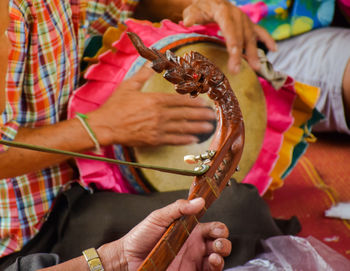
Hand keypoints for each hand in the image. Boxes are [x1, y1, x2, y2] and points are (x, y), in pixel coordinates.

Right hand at [89, 66, 215, 146]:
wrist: (105, 126)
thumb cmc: (115, 106)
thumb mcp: (128, 86)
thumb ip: (142, 76)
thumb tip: (150, 64)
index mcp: (155, 100)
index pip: (180, 100)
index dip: (194, 102)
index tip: (205, 103)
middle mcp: (160, 114)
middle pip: (186, 114)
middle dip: (201, 115)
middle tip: (213, 115)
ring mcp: (158, 128)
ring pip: (183, 127)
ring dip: (198, 127)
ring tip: (209, 127)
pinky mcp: (154, 140)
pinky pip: (173, 140)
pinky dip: (185, 140)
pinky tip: (194, 139)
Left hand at [98, 198, 230, 270]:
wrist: (127, 258)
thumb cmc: (140, 236)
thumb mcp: (158, 217)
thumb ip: (178, 208)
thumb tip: (199, 200)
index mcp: (189, 229)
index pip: (212, 227)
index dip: (219, 228)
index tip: (217, 228)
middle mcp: (194, 245)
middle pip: (219, 242)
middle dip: (224, 241)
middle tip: (217, 241)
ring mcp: (192, 261)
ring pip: (217, 258)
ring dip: (222, 255)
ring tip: (215, 253)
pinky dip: (216, 268)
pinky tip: (212, 262)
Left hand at [182, 0, 276, 73]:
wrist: (211, 0)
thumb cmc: (201, 8)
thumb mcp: (193, 10)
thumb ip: (192, 16)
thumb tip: (187, 22)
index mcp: (224, 12)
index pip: (230, 31)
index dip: (233, 47)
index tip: (234, 62)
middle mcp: (238, 15)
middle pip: (242, 37)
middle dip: (242, 55)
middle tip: (239, 71)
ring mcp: (245, 20)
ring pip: (252, 37)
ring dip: (254, 53)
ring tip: (256, 68)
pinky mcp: (248, 24)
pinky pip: (260, 31)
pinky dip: (267, 39)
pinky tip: (273, 49)